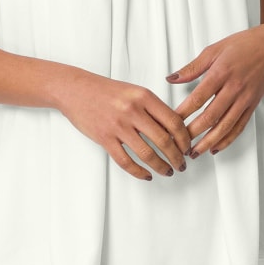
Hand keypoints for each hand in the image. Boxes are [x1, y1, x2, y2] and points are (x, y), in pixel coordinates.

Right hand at [60, 74, 190, 179]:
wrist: (76, 90)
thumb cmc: (106, 91)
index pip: (173, 121)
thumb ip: (152, 108)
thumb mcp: (134, 92)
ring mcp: (118, 126)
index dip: (184, 138)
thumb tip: (174, 130)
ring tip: (168, 171)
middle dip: (177, 157)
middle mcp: (133, 110)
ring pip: (147, 154)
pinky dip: (139, 172)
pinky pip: (126, 161)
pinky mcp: (105, 138)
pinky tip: (146, 174)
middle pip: (164, 140)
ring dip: (161, 167)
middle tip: (182, 164)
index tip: (188, 147)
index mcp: (144, 96)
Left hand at [168, 25, 263, 156]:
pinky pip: (239, 127)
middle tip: (178, 144)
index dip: (182, 113)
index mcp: (221, 72)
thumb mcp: (214, 50)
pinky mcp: (253, 105)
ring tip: (194, 152)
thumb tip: (170, 78)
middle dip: (193, 133)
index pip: (198, 98)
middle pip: (211, 116)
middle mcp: (234, 88)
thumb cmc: (242, 45)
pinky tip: (215, 148)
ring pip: (225, 126)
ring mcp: (245, 99)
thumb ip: (192, 67)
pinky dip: (227, 140)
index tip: (169, 122)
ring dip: (209, 142)